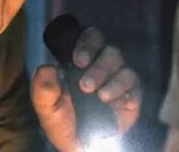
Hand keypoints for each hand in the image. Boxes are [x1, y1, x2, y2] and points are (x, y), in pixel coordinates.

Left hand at [31, 26, 141, 151]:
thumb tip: (47, 68)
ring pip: (124, 69)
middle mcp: (104, 66)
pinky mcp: (132, 98)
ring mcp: (120, 81)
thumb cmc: (63, 123)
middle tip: (85, 85)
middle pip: (110, 52)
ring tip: (99, 96)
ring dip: (112, 81)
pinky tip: (119, 103)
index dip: (87, 44)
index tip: (78, 60)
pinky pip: (136, 89)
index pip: (90, 38)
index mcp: (84, 61)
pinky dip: (128, 94)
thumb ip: (43, 89)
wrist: (80, 147)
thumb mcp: (47, 108)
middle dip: (99, 65)